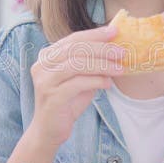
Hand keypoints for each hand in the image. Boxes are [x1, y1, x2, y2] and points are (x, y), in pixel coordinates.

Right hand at [30, 25, 124, 147]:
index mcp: (48, 56)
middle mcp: (42, 65)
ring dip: (101, 65)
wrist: (49, 130)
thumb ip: (91, 63)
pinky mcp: (51, 97)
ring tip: (119, 69)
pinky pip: (77, 83)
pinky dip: (95, 81)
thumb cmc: (67, 102)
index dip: (95, 34)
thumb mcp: (81, 78)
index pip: (73, 39)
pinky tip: (108, 84)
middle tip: (121, 52)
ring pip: (76, 64)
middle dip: (101, 48)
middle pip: (75, 49)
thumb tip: (116, 49)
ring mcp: (45, 81)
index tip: (115, 32)